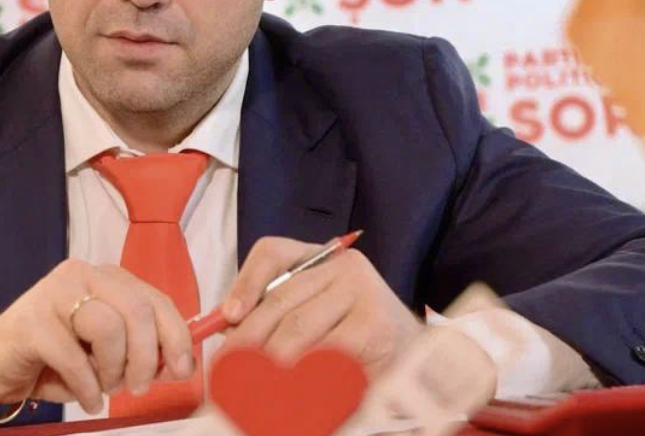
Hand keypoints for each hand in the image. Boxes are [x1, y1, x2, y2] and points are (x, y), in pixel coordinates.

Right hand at [0, 259, 194, 413]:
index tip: (182, 369)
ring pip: (109, 327)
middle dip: (147, 357)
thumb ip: (141, 348)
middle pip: (137, 309)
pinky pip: (74, 356)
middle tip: (138, 387)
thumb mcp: (106, 352)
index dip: (176, 336)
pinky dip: (87, 386)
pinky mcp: (33, 321)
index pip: (156, 299)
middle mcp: (84, 275)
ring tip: (103, 386)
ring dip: (113, 369)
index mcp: (108, 278)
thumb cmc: (56, 358)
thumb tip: (180, 363)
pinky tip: (86, 398)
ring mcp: (55, 293)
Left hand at [217, 237, 424, 376]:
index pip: (272, 251)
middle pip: (280, 297)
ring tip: (251, 386)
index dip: (245, 282)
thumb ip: (276, 314)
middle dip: (248, 337)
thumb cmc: (358, 342)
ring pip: (297, 328)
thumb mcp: (316, 316)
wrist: (418, 362)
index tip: (227, 316)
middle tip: (226, 369)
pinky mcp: (374, 326)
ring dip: (267, 362)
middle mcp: (343, 267)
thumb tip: (228, 326)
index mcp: (322, 259)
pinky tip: (291, 393)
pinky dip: (301, 377)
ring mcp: (362, 292)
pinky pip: (323, 354)